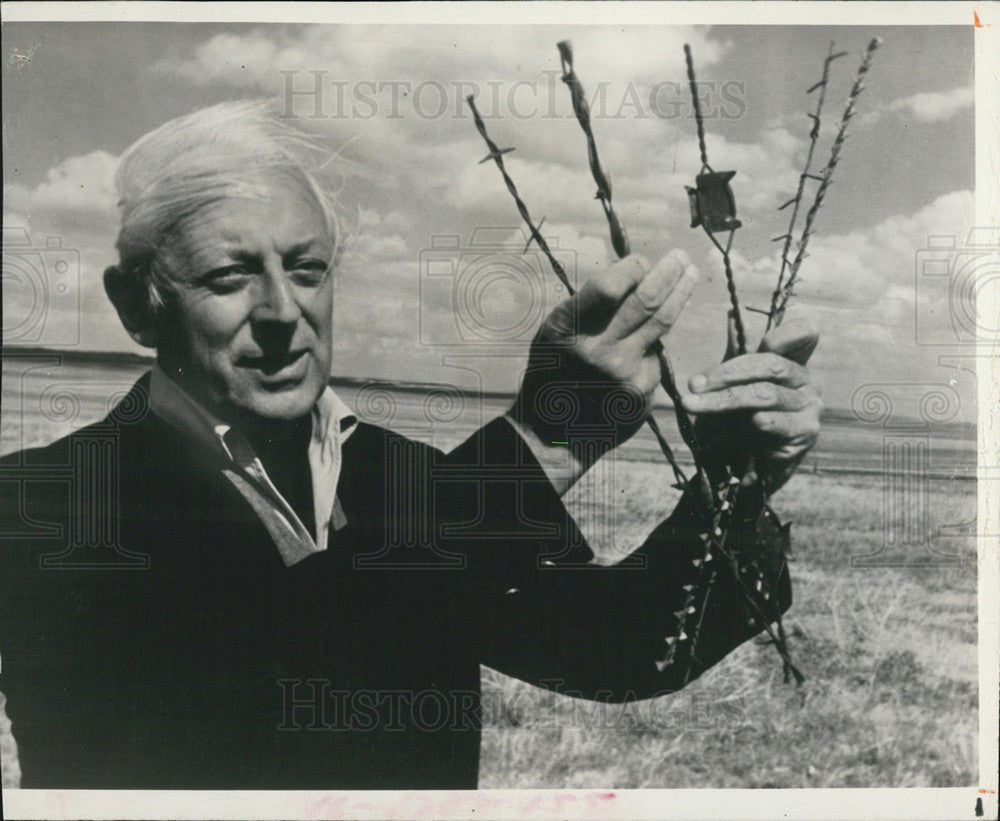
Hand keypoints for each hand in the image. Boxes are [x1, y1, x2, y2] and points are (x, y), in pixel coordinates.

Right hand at [507, 252, 698, 492]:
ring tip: (690, 274)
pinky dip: (654, 342)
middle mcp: (598, 352)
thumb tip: (638, 271)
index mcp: (568, 329)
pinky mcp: (642, 391)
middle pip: (647, 300)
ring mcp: (624, 374)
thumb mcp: (556, 331)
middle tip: (681, 256)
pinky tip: (644, 344)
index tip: (641, 261)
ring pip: (663, 323)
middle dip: (669, 272)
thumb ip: (591, 304)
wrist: (553, 431)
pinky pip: (657, 354)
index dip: (632, 268)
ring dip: (680, 293)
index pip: (611, 287)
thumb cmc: (554, 368)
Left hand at [681, 313, 821, 494]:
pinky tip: (742, 424)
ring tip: (693, 405)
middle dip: (725, 373)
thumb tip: (733, 313)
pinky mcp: (805, 433)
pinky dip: (753, 424)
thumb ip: (736, 352)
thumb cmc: (737, 422)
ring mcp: (809, 406)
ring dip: (723, 401)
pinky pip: (775, 422)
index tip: (753, 331)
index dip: (786, 331)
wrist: (741, 470)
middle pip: (769, 364)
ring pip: (764, 394)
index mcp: (792, 361)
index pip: (804, 334)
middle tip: (693, 385)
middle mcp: (806, 380)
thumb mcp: (731, 385)